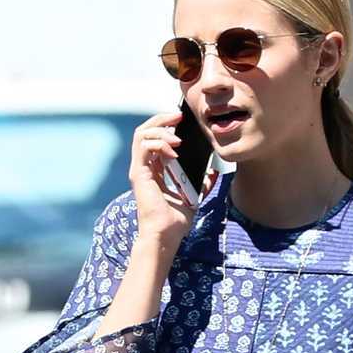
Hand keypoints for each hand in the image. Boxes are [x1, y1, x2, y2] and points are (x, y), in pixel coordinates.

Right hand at [128, 108, 218, 249]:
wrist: (165, 236)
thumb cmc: (175, 222)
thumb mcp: (192, 196)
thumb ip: (200, 182)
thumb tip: (212, 172)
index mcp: (153, 171)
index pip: (153, 140)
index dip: (165, 126)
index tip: (182, 121)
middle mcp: (143, 168)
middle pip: (145, 132)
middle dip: (162, 119)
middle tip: (178, 115)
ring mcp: (139, 170)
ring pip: (142, 135)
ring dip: (160, 129)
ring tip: (178, 136)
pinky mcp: (139, 174)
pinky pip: (144, 147)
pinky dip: (159, 142)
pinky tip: (174, 149)